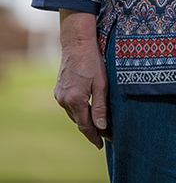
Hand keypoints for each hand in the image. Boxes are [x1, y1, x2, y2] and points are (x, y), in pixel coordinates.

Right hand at [54, 10, 109, 148]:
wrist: (76, 43)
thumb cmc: (93, 61)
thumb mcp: (101, 83)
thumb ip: (100, 106)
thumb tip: (101, 127)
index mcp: (75, 100)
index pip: (85, 125)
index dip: (95, 136)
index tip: (103, 144)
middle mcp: (64, 100)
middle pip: (79, 121)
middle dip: (92, 129)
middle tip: (106, 135)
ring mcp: (59, 95)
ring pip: (73, 114)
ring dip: (84, 120)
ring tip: (98, 124)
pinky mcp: (58, 90)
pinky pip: (69, 106)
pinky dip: (78, 110)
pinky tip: (87, 110)